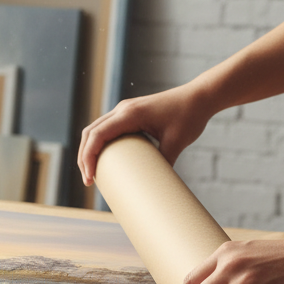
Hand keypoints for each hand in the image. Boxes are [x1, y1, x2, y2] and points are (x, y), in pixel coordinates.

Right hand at [77, 83, 213, 185]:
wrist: (199, 96)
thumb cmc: (189, 116)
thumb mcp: (177, 142)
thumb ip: (164, 162)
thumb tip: (154, 186)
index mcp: (129, 114)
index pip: (97, 135)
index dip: (88, 157)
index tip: (90, 178)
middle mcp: (122, 109)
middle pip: (89, 133)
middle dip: (84, 157)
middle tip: (88, 180)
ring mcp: (124, 109)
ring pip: (94, 129)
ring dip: (88, 149)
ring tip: (92, 172)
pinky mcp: (129, 113)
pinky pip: (105, 127)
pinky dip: (98, 142)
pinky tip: (102, 157)